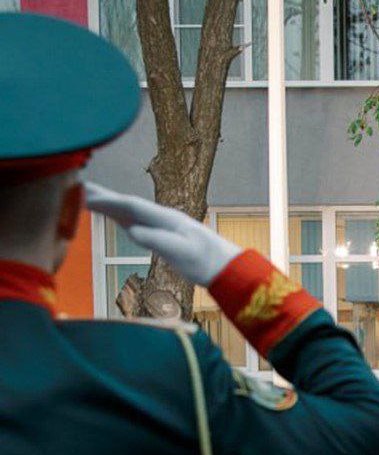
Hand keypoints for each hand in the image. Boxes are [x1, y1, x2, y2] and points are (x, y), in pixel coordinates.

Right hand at [85, 182, 239, 286]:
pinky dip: (120, 217)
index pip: (132, 205)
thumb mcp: (182, 252)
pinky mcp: (163, 236)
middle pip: (128, 203)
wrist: (225, 267)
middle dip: (103, 196)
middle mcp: (162, 218)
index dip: (109, 201)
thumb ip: (158, 241)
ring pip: (130, 212)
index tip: (86, 197)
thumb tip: (133, 232)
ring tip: (86, 198)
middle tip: (77, 188)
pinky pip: (137, 223)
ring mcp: (162, 225)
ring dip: (109, 204)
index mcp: (166, 218)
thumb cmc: (206, 261)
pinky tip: (112, 216)